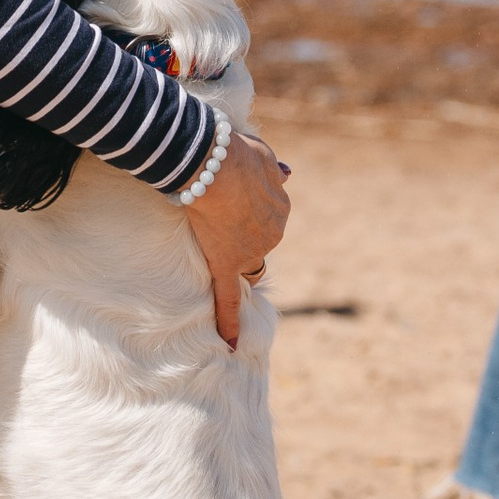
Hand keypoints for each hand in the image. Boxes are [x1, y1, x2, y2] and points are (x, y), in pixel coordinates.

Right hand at [185, 126, 291, 346]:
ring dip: (233, 258)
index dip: (252, 218)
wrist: (214, 163)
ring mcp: (248, 254)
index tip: (236, 213)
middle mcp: (271, 235)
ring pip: (245, 264)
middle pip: (258, 245)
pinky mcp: (225, 265)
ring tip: (210, 244)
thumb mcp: (262, 154)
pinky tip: (231, 344)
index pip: (269, 222)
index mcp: (280, 209)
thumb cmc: (235, 154)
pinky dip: (230, 323)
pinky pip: (227, 300)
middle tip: (218, 221)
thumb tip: (288, 174)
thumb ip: (273, 170)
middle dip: (243, 237)